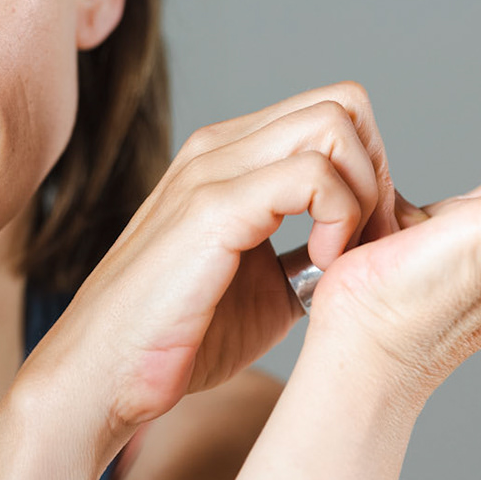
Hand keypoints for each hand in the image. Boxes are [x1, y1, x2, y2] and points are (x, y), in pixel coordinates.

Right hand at [24, 84, 398, 436]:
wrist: (101, 376)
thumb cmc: (176, 340)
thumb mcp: (266, 285)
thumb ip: (312, 252)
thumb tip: (369, 251)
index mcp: (230, 158)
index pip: (334, 114)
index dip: (371, 172)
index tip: (368, 242)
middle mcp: (220, 148)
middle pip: (345, 103)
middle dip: (378, 174)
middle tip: (367, 246)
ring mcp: (212, 170)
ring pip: (336, 123)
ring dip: (365, 194)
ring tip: (344, 259)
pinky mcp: (212, 209)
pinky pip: (313, 175)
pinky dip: (341, 219)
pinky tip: (322, 270)